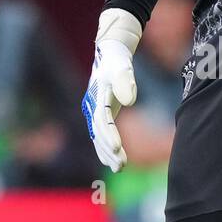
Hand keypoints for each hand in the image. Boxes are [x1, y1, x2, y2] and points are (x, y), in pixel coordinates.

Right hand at [81, 8, 141, 170]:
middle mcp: (91, 107)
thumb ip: (125, 82)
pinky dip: (106, 149)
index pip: (101, 121)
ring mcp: (94, 112)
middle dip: (108, 150)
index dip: (109, 135)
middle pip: (99, 133)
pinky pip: (102, 135)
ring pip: (99, 137)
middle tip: (121, 165)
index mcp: (95, 97)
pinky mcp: (100, 114)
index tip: (118, 149)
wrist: (110, 52)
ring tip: (120, 168)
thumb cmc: (117, 60)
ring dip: (107, 154)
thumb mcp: (122, 67)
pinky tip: (114, 161)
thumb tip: (130, 101)